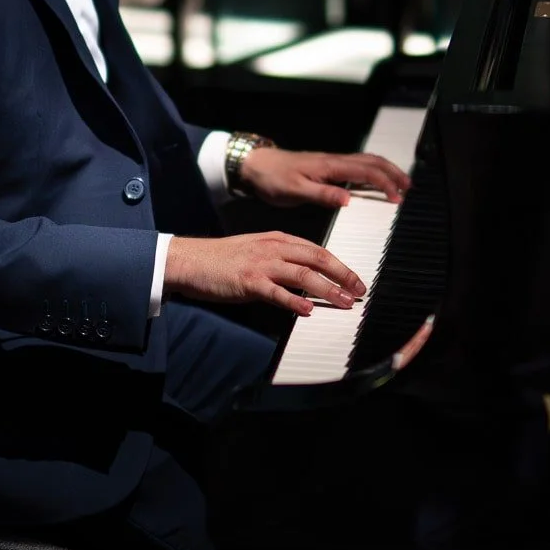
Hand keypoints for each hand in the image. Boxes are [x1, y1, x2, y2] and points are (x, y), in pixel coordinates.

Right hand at [164, 232, 366, 319]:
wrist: (189, 260)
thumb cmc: (222, 259)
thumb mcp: (257, 251)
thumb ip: (282, 261)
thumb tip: (307, 281)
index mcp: (278, 239)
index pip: (318, 250)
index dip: (340, 266)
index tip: (355, 281)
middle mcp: (273, 248)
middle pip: (317, 258)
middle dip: (342, 275)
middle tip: (359, 291)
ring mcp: (261, 264)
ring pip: (303, 274)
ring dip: (327, 289)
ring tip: (344, 303)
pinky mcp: (248, 281)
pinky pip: (276, 291)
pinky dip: (294, 300)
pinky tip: (308, 310)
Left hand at [238, 145, 408, 210]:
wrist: (256, 166)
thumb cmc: (273, 178)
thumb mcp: (295, 191)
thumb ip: (322, 195)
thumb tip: (348, 199)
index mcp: (330, 166)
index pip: (366, 172)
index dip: (385, 184)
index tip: (397, 198)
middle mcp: (334, 161)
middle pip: (373, 162)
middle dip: (394, 173)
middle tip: (409, 187)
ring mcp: (331, 163)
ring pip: (366, 161)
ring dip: (385, 170)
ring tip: (399, 183)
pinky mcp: (326, 167)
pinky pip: (356, 166)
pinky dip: (372, 172)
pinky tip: (373, 181)